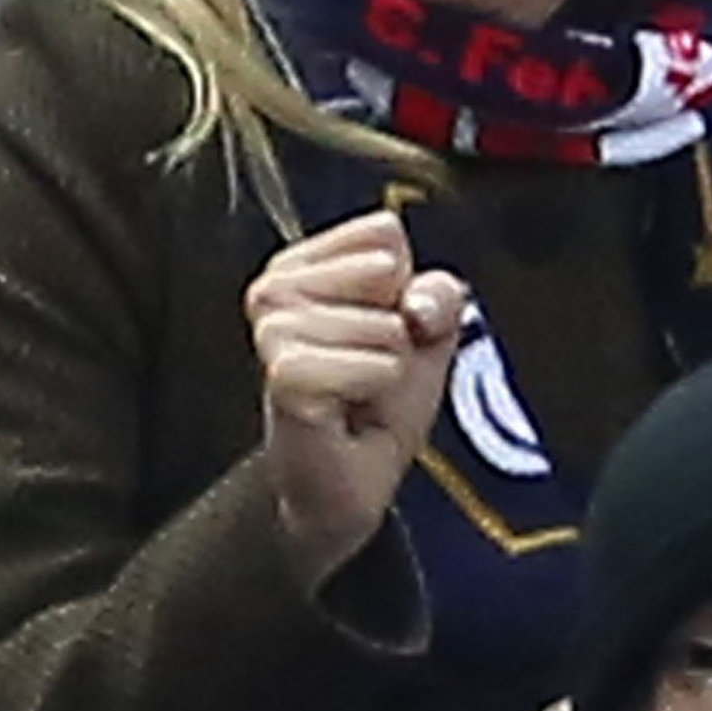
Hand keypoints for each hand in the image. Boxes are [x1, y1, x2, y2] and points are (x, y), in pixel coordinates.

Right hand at [246, 212, 466, 590]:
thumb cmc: (378, 400)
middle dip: (399, 326)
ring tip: (359, 389)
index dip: (407, 282)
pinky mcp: (282, 373)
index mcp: (304, 264)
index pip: (382, 231)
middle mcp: (276, 288)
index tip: (388, 327)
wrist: (349, 479)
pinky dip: (376, 386)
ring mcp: (272, 330)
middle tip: (370, 365)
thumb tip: (416, 304)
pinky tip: (348, 404)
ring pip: (378, 322)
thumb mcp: (427, 333)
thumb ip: (439, 294)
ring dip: (388, 362)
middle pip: (383, 268)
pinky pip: (367, 364)